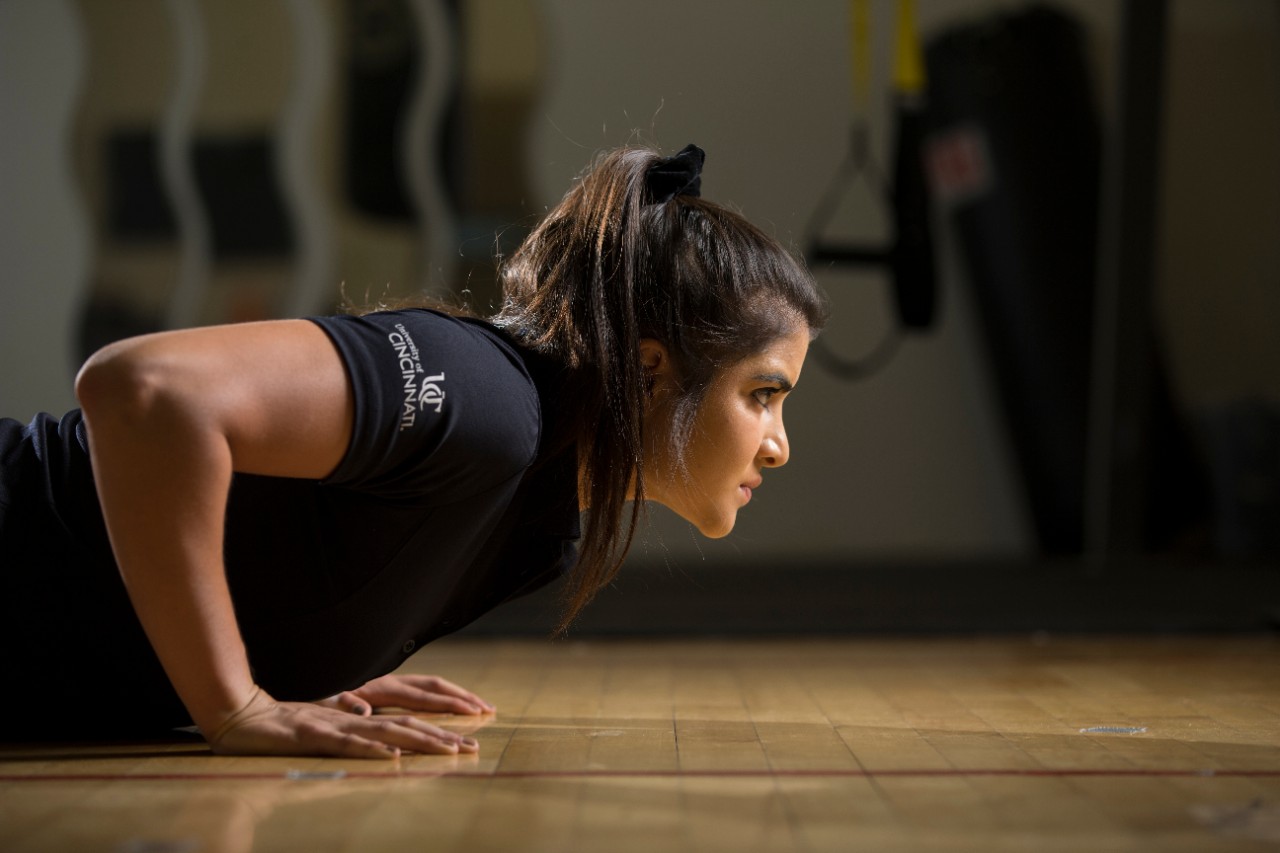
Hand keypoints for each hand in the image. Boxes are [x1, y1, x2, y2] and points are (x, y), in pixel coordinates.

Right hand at [208, 687, 478, 758]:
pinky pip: (346, 744)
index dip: (439, 727)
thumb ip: (348, 727)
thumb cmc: (281, 727)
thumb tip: (374, 725)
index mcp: (357, 716)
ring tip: (449, 751)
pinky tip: (392, 758)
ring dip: (420, 741)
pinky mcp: (311, 736)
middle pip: (406, 724)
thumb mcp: (322, 730)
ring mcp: (333, 725)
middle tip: (473, 748)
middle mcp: (352, 717)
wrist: (238, 717)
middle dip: (443, 736)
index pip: (407, 718)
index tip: (468, 741)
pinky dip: (370, 750)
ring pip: (385, 732)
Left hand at [318, 674, 495, 716]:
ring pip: (432, 684)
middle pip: (435, 685)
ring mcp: (391, 680)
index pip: (423, 696)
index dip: (449, 704)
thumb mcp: (326, 698)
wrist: (309, 670)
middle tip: (487, 708)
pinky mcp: (387, 684)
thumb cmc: (316, 692)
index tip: (473, 711)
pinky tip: (452, 702)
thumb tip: (364, 711)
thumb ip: (345, 703)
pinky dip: (442, 694)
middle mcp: (391, 680)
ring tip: (480, 704)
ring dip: (457, 694)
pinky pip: (423, 688)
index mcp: (381, 686)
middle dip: (463, 696)